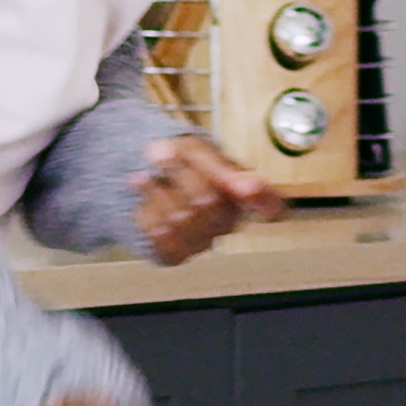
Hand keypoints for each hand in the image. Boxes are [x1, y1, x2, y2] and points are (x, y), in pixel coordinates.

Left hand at [135, 132, 279, 265]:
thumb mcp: (197, 151)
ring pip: (180, 220)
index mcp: (243, 193)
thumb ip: (223, 168)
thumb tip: (252, 186)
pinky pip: (159, 237)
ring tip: (148, 176)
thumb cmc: (177, 161)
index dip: (259, 197)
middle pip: (209, 202)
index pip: (265, 201)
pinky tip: (144, 200)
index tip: (245, 188)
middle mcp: (227, 222)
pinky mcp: (174, 254)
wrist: (140, 172)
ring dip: (157, 192)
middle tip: (168, 155)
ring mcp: (201, 241)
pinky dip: (146, 212)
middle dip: (181, 176)